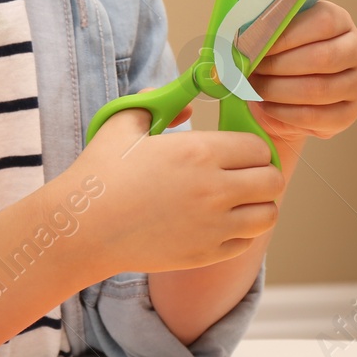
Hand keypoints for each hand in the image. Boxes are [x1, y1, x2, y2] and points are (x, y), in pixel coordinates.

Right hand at [72, 103, 281, 275]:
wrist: (84, 228)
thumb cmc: (101, 173)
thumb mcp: (125, 123)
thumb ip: (158, 103)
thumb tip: (186, 104)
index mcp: (199, 152)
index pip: (258, 147)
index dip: (252, 146)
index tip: (239, 149)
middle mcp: (214, 190)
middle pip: (272, 181)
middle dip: (263, 174)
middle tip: (245, 173)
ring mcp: (213, 226)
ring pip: (268, 215)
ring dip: (260, 204)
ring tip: (240, 200)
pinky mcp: (206, 254)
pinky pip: (247, 242)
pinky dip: (242, 231)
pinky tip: (221, 222)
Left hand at [243, 0, 356, 153]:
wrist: (286, 95)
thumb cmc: (279, 56)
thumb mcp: (274, 36)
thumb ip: (265, 30)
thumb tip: (245, 36)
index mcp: (339, 20)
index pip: (321, 23)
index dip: (285, 36)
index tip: (254, 45)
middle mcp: (356, 50)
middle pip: (321, 58)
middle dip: (279, 66)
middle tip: (250, 70)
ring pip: (319, 89)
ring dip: (279, 90)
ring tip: (255, 88)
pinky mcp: (350, 112)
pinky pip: (318, 116)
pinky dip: (286, 113)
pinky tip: (267, 106)